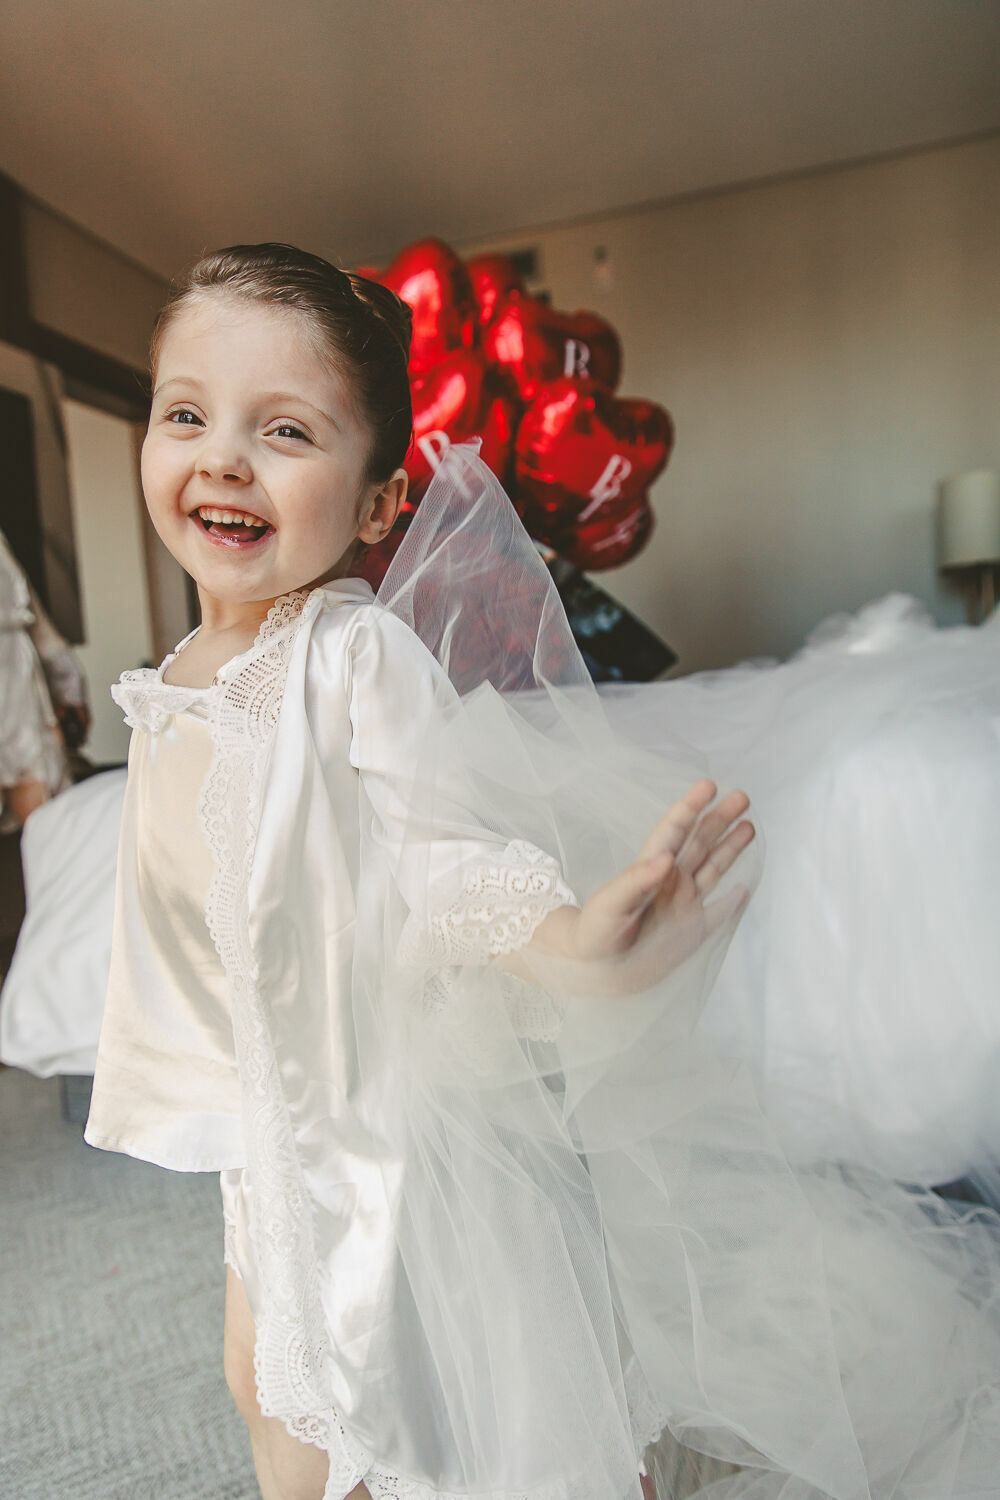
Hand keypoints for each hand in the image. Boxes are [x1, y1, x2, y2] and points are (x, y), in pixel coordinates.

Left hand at [517, 779, 754, 996]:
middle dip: (720, 819)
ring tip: (750, 826)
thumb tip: (666, 858)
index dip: (690, 807)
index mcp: (651, 869)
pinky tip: (746, 886)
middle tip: (742, 796)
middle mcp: (671, 882)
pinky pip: (718, 913)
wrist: (594, 971)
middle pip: (700, 843)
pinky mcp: (691, 931)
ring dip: (731, 848)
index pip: (674, 831)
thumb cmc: (595, 931)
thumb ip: (636, 881)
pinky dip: (733, 901)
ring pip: (713, 869)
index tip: (708, 785)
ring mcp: (684, 905)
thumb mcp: (610, 904)